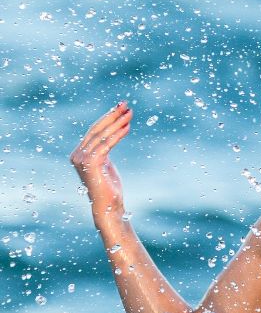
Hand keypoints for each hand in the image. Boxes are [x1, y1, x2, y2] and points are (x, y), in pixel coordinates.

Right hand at [69, 102, 132, 224]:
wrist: (108, 207)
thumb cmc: (109, 188)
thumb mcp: (105, 164)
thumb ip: (103, 150)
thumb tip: (112, 132)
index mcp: (79, 154)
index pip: (94, 131)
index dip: (108, 118)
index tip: (121, 108)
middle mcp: (77, 155)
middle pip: (96, 129)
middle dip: (112, 115)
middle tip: (126, 105)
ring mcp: (82, 159)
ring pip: (102, 135)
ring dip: (117, 122)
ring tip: (130, 114)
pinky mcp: (91, 163)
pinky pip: (107, 144)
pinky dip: (118, 134)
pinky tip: (127, 127)